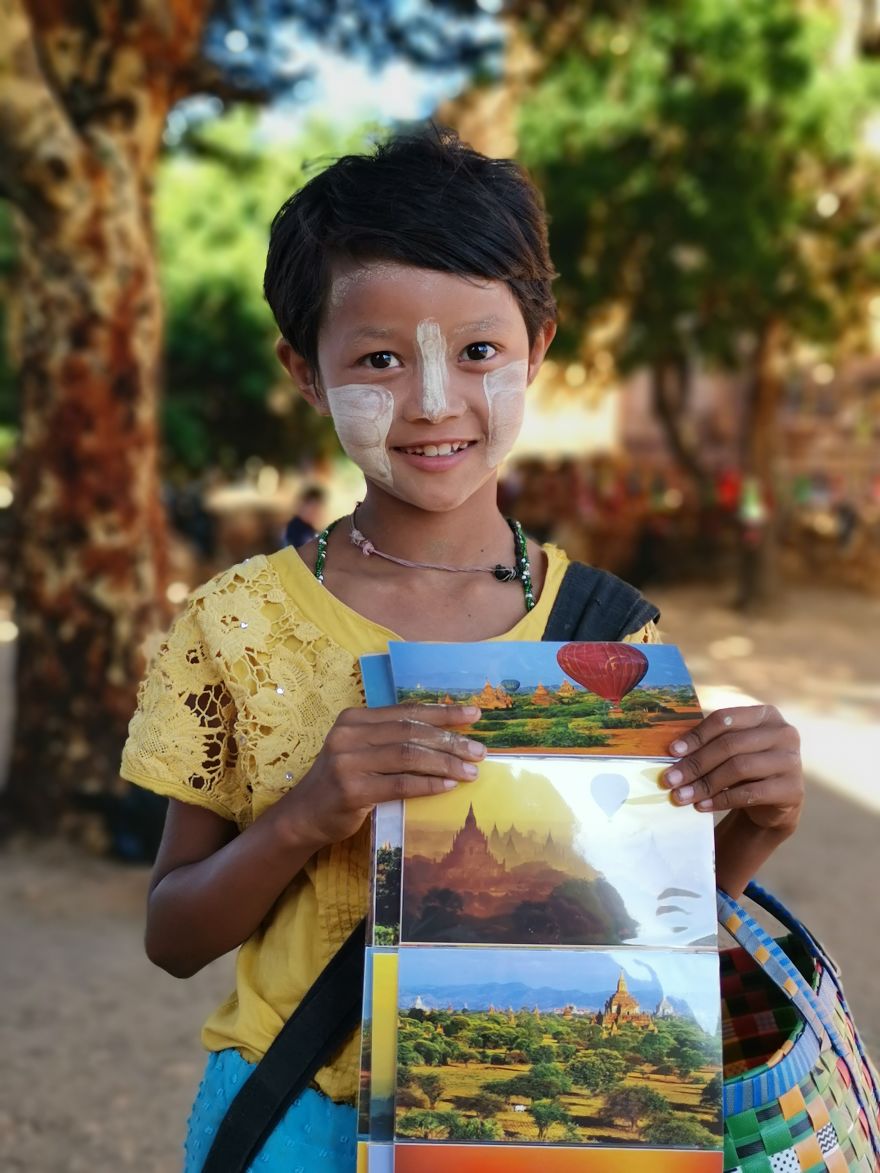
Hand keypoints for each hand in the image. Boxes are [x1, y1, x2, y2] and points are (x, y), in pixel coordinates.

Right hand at [276, 703, 485, 849]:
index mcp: (354, 719)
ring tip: (470, 771)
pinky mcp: (352, 791)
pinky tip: (448, 786)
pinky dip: (428, 784)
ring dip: (445, 763)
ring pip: (408, 756)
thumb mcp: (361, 750)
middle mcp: (349, 735)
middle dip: (450, 739)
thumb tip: (447, 736)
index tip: (474, 715)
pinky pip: (400, 784)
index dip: (443, 712)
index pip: (406, 711)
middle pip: (410, 731)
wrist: (305, 815)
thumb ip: (392, 739)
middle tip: (478, 750)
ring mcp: (348, 762)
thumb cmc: (342, 781)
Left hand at [662, 704, 803, 832]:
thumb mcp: (730, 750)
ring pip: (739, 768)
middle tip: (670, 780)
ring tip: (681, 796)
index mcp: (766, 715)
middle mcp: (784, 733)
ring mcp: (792, 761)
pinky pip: (750, 793)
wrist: (773, 802)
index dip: (696, 735)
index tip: (672, 752)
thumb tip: (671, 752)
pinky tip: (702, 806)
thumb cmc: (745, 768)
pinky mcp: (793, 789)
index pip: (725, 719)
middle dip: (695, 763)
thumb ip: (708, 744)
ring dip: (704, 784)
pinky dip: (721, 800)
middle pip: (730, 745)